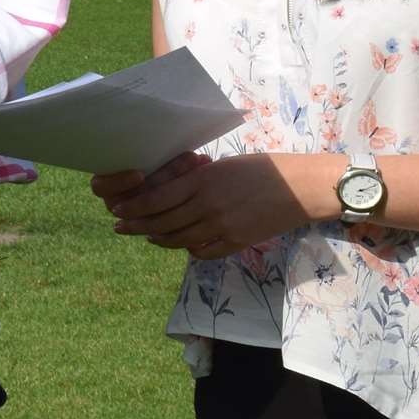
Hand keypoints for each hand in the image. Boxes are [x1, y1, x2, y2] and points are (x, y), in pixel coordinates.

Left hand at [93, 152, 324, 259]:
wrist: (301, 187)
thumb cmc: (265, 168)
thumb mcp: (225, 166)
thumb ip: (199, 181)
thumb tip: (174, 192)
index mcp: (202, 181)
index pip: (156, 199)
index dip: (133, 208)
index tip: (117, 212)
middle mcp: (207, 205)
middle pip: (162, 222)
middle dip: (137, 226)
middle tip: (121, 228)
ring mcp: (221, 226)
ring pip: (179, 239)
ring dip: (160, 239)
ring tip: (149, 236)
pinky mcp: (236, 242)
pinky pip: (204, 251)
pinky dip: (189, 249)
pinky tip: (184, 244)